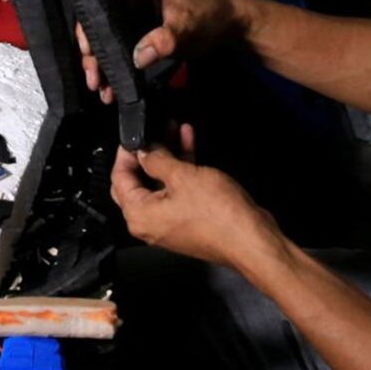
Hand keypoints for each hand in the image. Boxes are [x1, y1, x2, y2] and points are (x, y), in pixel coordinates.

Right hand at [78, 0, 239, 102]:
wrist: (230, 25)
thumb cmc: (209, 16)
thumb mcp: (187, 27)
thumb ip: (165, 40)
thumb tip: (139, 58)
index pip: (98, 5)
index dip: (89, 33)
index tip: (91, 58)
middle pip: (97, 25)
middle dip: (94, 56)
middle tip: (94, 83)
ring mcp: (132, 12)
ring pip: (106, 39)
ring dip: (103, 65)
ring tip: (103, 92)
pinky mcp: (138, 29)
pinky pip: (119, 47)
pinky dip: (115, 66)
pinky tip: (112, 88)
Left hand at [111, 125, 284, 271]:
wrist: (251, 239)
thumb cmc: (218, 215)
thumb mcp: (182, 176)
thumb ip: (157, 159)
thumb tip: (144, 151)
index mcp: (139, 215)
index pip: (119, 179)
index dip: (125, 153)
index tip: (134, 136)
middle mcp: (150, 223)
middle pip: (137, 182)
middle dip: (147, 153)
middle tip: (153, 132)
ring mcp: (169, 223)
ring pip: (159, 184)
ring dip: (167, 156)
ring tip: (173, 130)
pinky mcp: (188, 221)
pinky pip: (177, 191)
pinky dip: (181, 170)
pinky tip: (188, 145)